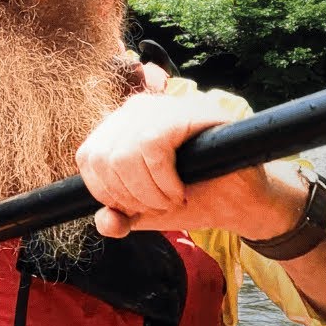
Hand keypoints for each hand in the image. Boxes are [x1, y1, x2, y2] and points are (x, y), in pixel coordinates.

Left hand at [75, 91, 301, 239]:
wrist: (237, 202)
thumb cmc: (192, 198)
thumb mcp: (144, 214)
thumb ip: (117, 219)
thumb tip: (105, 220)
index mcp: (120, 127)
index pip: (89, 157)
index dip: (106, 192)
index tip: (136, 207)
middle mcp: (137, 108)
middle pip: (104, 158)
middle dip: (130, 196)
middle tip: (160, 205)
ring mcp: (164, 106)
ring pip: (125, 152)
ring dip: (149, 191)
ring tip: (172, 199)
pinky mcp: (189, 111)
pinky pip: (153, 144)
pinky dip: (163, 179)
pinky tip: (179, 189)